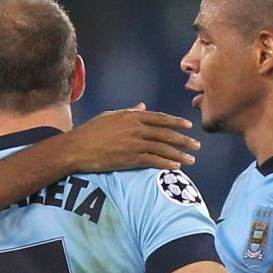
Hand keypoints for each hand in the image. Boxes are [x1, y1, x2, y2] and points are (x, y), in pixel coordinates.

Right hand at [64, 105, 199, 172]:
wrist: (76, 148)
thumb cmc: (90, 131)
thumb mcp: (110, 116)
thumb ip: (129, 111)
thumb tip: (142, 106)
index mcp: (132, 116)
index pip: (160, 118)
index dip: (176, 122)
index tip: (188, 126)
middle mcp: (136, 128)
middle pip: (166, 134)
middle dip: (183, 140)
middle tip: (196, 145)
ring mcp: (134, 144)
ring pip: (163, 148)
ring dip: (179, 154)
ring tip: (191, 160)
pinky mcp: (129, 159)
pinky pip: (152, 161)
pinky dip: (166, 164)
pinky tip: (175, 167)